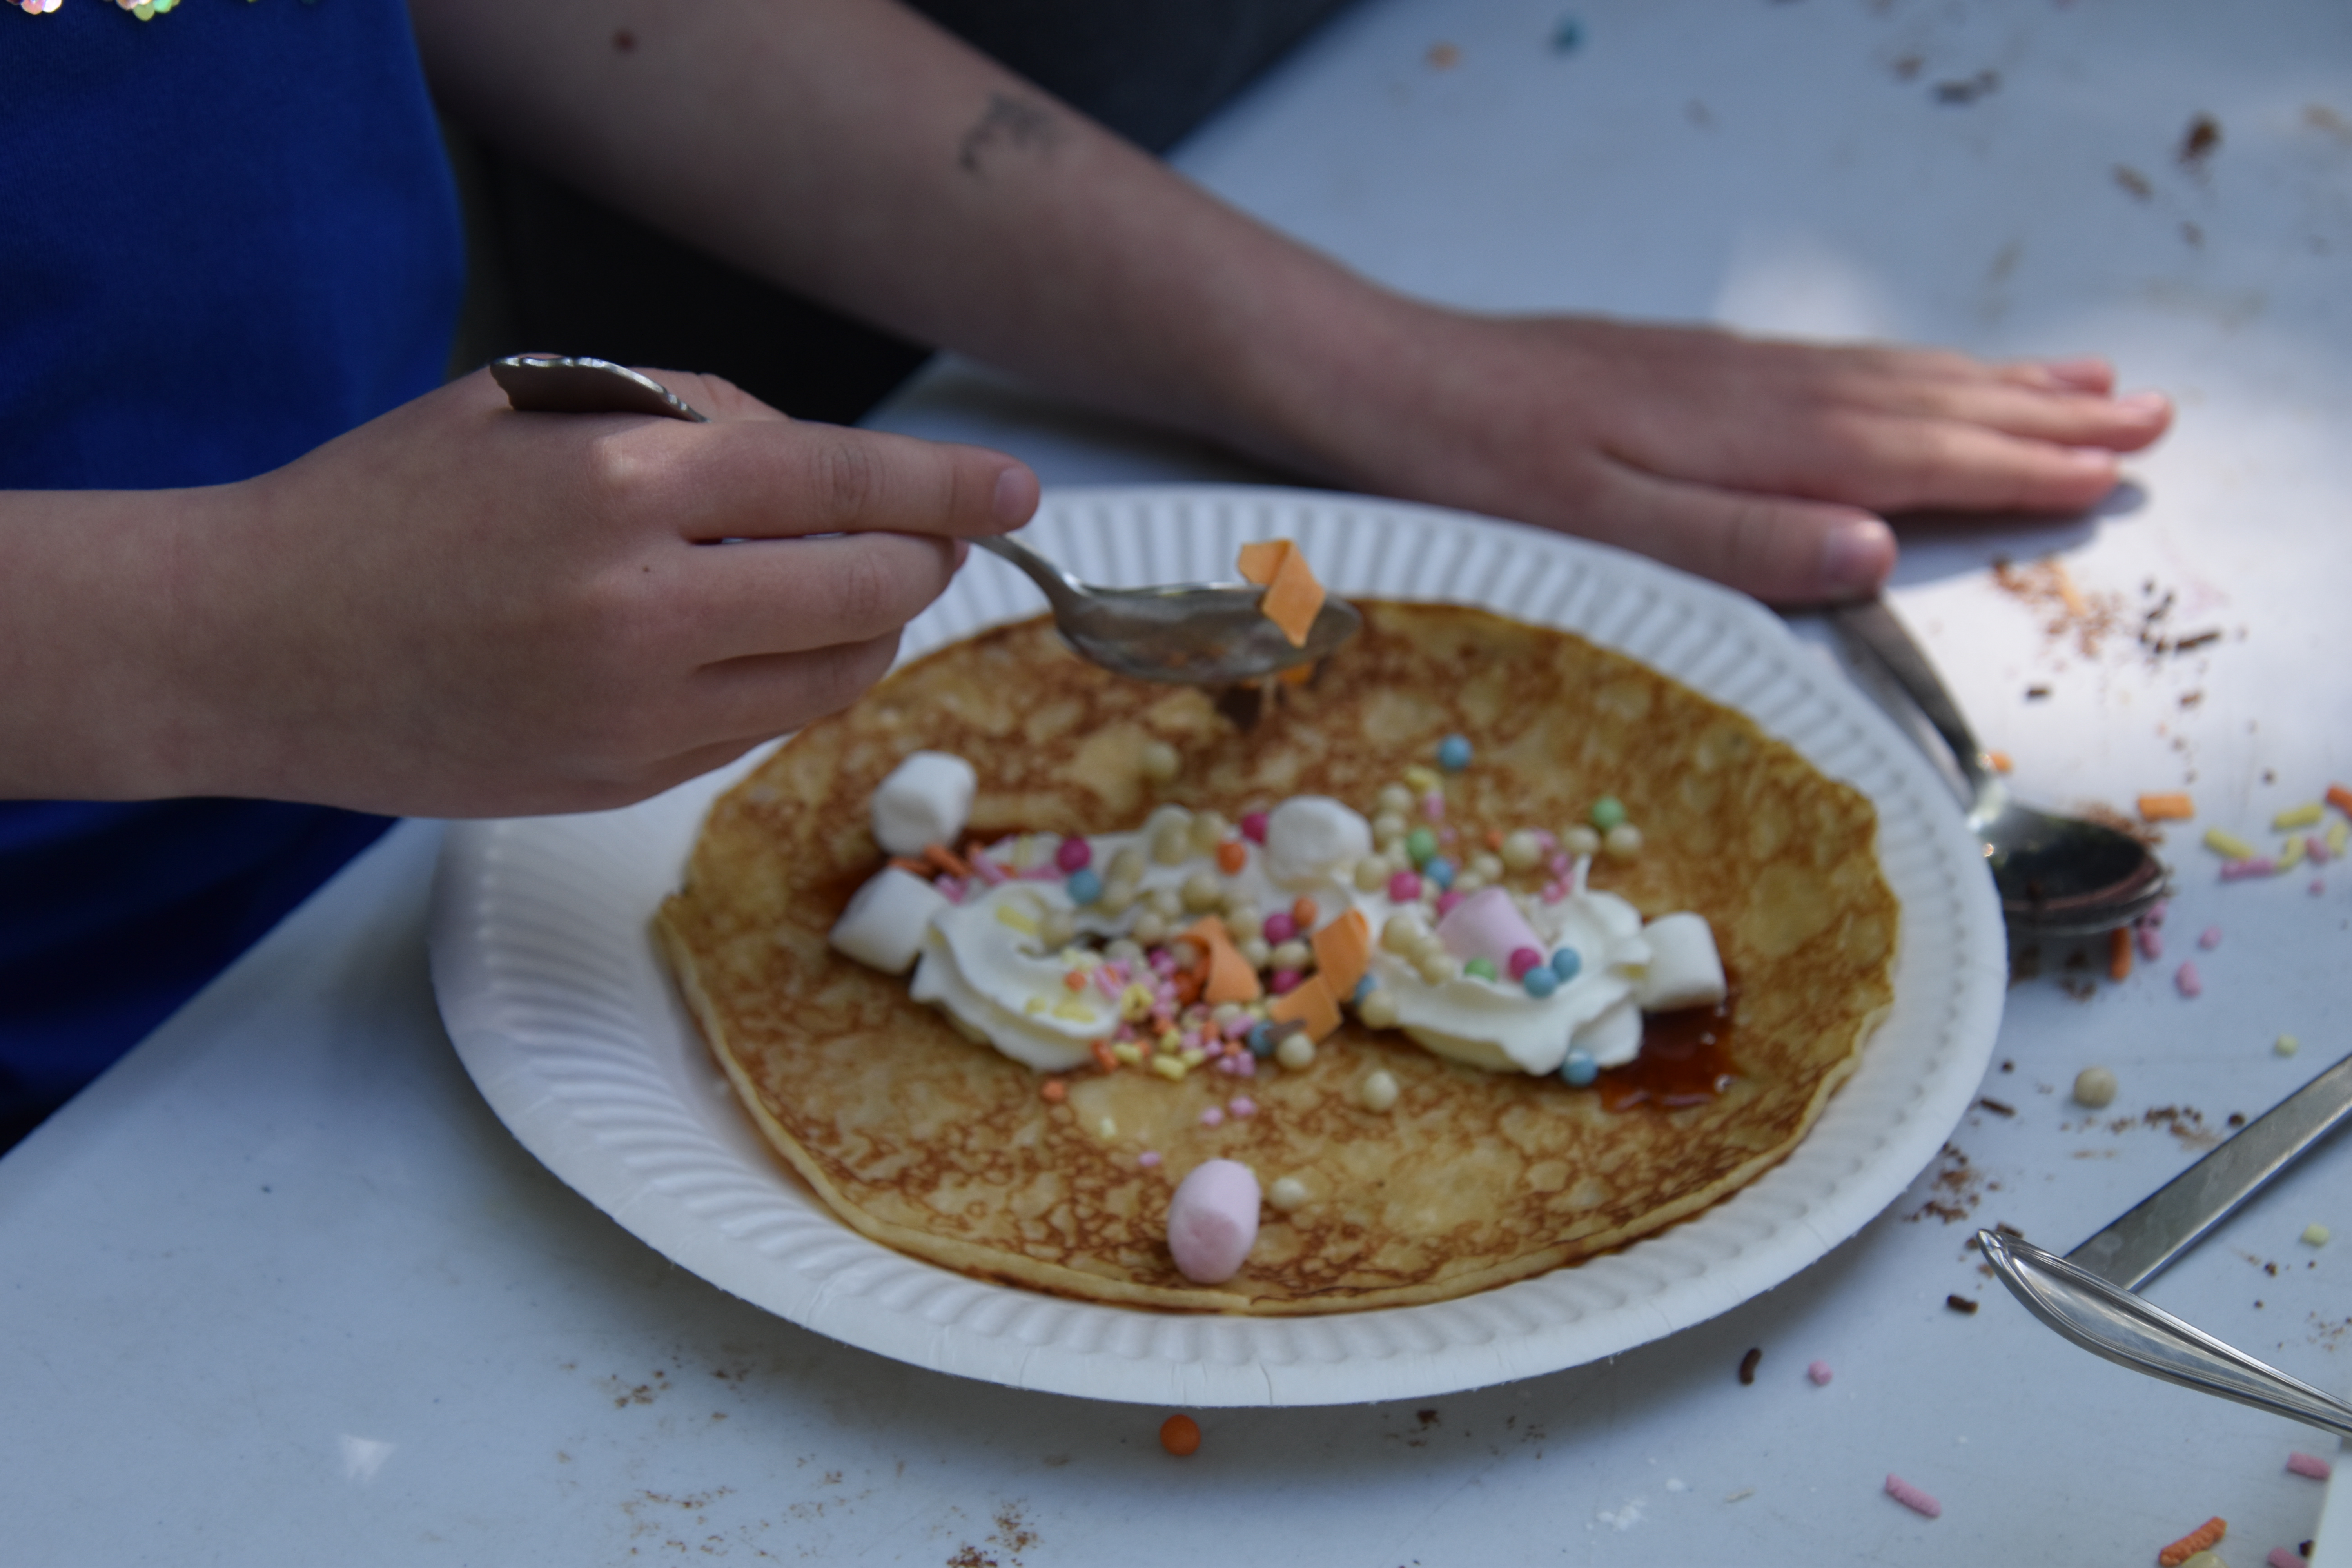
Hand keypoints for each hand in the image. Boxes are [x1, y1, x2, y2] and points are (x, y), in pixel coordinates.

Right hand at [155, 368, 1035, 815]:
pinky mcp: (621, 782)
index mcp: (619, 487)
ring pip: (835, 674)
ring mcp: (635, 714)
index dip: (949, 488)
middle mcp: (643, 608)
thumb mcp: (533, 405)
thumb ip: (690, 416)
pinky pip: (762, 726)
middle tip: (919, 538)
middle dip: (918, 560)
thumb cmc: (389, 504)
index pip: (842, 483)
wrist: (252, 644)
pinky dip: (785, 677)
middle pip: (868, 591)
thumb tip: (828, 465)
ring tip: (820, 582)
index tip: (1017, 492)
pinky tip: (738, 639)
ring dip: (863, 623)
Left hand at [1317, 310, 2171, 604]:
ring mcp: (1718, 372)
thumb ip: (1736, 541)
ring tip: (2078, 383)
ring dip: (1989, 382)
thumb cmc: (1474, 474)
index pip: (1915, 455)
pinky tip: (1921, 377)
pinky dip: (1903, 371)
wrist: (1382, 382)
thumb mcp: (1599, 530)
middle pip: (1924, 402)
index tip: (2111, 474)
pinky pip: (1831, 366)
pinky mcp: (1682, 368)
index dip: (2018, 468)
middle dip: (2039, 416)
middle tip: (2146, 420)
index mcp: (1741, 441)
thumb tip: (1875, 548)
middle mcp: (1746, 391)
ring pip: (1887, 375)